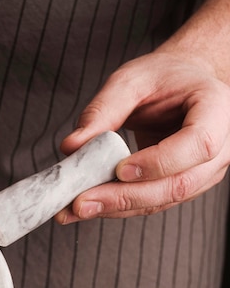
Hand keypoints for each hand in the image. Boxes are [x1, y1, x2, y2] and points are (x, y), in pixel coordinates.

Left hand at [57, 52, 229, 222]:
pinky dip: (117, 207)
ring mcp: (204, 173)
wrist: (181, 86)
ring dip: (116, 208)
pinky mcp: (181, 188)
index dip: (159, 162)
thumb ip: (102, 111)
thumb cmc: (164, 78)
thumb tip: (72, 146)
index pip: (197, 144)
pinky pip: (151, 203)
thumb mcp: (131, 80)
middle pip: (178, 184)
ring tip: (75, 209)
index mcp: (216, 110)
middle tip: (81, 202)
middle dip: (124, 197)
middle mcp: (219, 148)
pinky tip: (88, 206)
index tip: (120, 169)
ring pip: (162, 201)